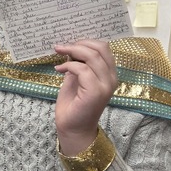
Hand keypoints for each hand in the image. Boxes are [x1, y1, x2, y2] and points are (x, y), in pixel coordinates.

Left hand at [52, 39, 117, 154]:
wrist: (73, 128)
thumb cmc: (74, 105)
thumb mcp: (76, 79)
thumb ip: (79, 64)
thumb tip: (72, 48)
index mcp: (109, 74)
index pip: (104, 48)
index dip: (86, 41)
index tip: (69, 45)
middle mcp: (111, 78)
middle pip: (100, 48)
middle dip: (79, 43)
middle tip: (62, 47)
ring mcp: (105, 85)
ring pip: (92, 56)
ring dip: (72, 51)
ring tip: (59, 53)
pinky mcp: (95, 92)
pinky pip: (82, 69)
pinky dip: (68, 65)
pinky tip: (59, 69)